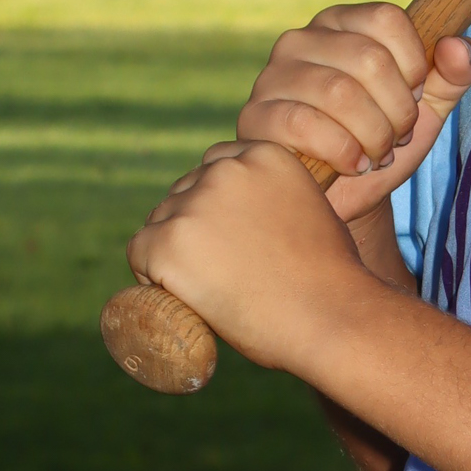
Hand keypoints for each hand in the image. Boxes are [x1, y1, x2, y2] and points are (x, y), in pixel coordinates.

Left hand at [127, 139, 373, 378]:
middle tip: (224, 270)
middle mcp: (225, 170)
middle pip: (184, 191)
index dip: (219, 205)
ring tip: (213, 288)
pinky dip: (153, 277)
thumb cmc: (331, 279)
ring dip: (174, 251)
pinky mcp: (167, 242)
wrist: (328, 316)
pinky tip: (185, 296)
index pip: (216, 166)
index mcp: (263, 154)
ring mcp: (194, 205)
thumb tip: (244, 215)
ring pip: (160, 222)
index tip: (233, 237)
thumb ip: (275, 196)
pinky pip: (139, 254)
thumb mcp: (312, 211)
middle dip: (194, 226)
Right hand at [237, 3, 470, 217]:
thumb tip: (458, 48)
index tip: (414, 96)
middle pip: (369, 59)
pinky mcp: (256, 117)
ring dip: (374, 135)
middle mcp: (300, 40)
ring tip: (377, 154)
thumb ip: (455, 73)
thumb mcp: (429, 107)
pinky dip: (342, 150)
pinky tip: (353, 164)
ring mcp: (272, 77)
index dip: (413, 65)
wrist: (346, 196)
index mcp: (342, 23)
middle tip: (397, 136)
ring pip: (339, 92)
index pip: (386, 18)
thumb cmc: (384, 141)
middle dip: (398, 111)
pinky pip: (303, 123)